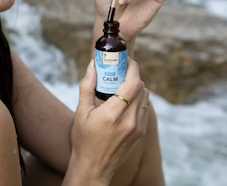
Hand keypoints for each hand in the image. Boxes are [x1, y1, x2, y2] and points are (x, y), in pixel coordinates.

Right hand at [69, 58, 149, 183]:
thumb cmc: (83, 140)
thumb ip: (87, 87)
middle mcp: (129, 121)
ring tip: (121, 85)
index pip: (133, 83)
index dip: (132, 68)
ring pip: (145, 98)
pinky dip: (138, 100)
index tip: (125, 60)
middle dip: (133, 75)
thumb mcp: (81, 112)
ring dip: (136, 87)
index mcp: (113, 114)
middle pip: (142, 88)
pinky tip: (124, 101)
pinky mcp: (141, 133)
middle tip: (120, 70)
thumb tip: (93, 66)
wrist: (93, 167)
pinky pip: (144, 109)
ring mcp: (138, 128)